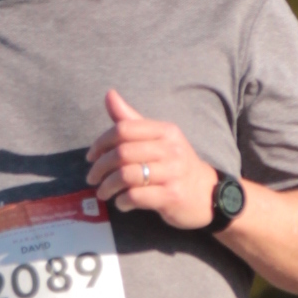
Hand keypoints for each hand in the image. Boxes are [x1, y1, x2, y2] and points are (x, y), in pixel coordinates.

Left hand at [86, 88, 217, 231]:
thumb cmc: (174, 164)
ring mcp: (172, 173)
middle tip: (92, 177)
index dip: (101, 142)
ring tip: (102, 192)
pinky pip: (136, 196)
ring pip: (126, 175)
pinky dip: (122, 201)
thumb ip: (131, 120)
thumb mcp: (158, 139)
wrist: (206, 194)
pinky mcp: (171, 196)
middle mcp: (171, 149)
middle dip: (100, 167)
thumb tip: (109, 94)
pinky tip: (121, 202)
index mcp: (165, 131)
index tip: (91, 156)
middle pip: (122, 153)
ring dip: (107, 186)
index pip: (124, 129)